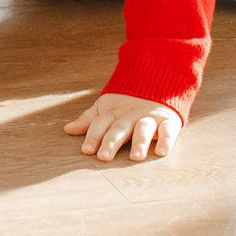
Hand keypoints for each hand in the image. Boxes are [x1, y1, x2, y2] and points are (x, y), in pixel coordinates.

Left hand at [65, 94, 180, 161]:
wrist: (156, 78)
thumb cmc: (126, 101)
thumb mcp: (105, 107)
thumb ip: (88, 120)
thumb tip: (67, 129)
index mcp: (113, 113)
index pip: (100, 124)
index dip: (93, 136)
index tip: (86, 151)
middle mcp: (130, 115)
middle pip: (119, 128)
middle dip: (111, 142)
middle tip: (104, 157)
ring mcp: (149, 117)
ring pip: (143, 129)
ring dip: (139, 142)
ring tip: (135, 157)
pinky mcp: (168, 120)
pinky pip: (168, 130)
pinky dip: (167, 140)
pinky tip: (161, 152)